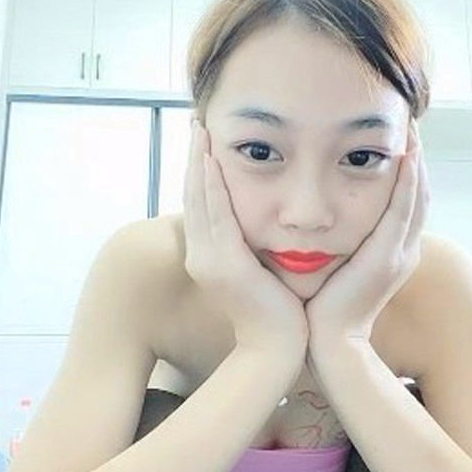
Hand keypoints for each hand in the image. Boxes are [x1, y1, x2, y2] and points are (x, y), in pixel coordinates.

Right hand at [182, 119, 308, 359]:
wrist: (279, 349)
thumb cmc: (278, 314)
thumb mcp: (260, 272)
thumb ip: (254, 247)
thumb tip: (264, 223)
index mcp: (209, 256)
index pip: (201, 204)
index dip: (198, 170)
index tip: (204, 141)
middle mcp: (200, 254)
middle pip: (192, 195)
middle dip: (193, 158)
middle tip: (196, 122)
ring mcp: (207, 259)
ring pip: (198, 200)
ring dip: (197, 162)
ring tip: (199, 131)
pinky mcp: (222, 263)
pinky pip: (214, 215)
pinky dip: (210, 186)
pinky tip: (210, 160)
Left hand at [306, 120, 427, 346]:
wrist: (328, 341)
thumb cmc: (322, 308)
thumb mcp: (335, 269)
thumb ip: (337, 245)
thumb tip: (317, 224)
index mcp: (390, 252)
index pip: (403, 203)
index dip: (405, 172)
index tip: (395, 142)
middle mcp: (402, 250)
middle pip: (418, 194)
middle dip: (416, 159)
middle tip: (409, 125)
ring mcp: (399, 253)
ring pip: (417, 197)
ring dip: (416, 162)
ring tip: (411, 130)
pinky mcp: (387, 257)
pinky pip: (403, 211)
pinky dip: (407, 182)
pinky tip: (406, 157)